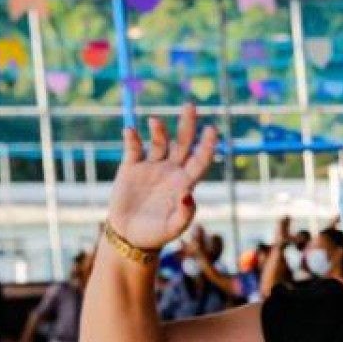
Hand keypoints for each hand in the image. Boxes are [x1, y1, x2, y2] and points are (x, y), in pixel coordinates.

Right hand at [108, 105, 218, 249]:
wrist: (130, 236)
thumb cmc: (156, 234)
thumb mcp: (173, 228)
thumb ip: (184, 213)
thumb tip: (188, 194)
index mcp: (185, 183)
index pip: (200, 159)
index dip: (207, 145)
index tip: (213, 129)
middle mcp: (171, 171)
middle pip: (183, 143)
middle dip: (187, 125)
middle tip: (190, 105)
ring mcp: (151, 167)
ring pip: (159, 142)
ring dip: (159, 131)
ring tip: (155, 121)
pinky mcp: (131, 168)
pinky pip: (133, 148)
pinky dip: (132, 138)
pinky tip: (130, 131)